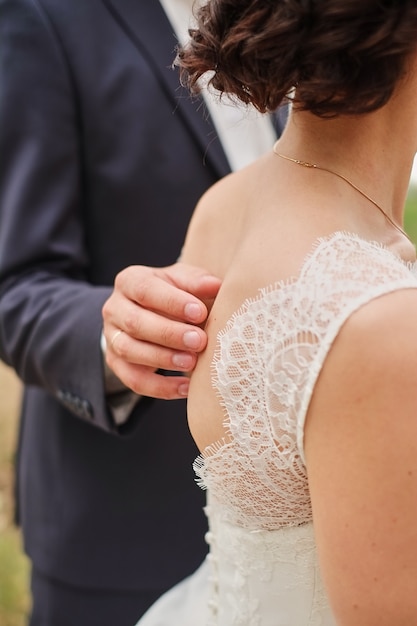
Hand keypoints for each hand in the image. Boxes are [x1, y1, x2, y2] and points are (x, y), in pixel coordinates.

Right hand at [102, 263, 220, 398]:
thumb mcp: (183, 281)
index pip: (145, 290)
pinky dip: (160, 387)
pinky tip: (185, 388)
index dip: (172, 302)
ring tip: (192, 363)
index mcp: (130, 281)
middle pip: (135, 322)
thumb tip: (216, 286)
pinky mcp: (116, 363)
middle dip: (169, 334)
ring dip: (162, 359)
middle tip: (199, 341)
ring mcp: (112, 337)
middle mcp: (115, 308)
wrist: (150, 312)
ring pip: (129, 351)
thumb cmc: (172, 294)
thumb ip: (197, 282)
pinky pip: (133, 379)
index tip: (199, 312)